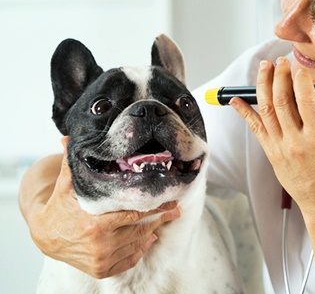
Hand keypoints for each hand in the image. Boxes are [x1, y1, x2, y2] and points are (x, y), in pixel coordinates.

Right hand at [28, 137, 180, 278]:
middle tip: (176, 210)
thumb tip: (68, 137)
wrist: (44, 237)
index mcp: (96, 223)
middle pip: (140, 230)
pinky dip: (139, 251)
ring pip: (136, 245)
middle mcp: (101, 244)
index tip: (172, 202)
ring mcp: (101, 258)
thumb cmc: (59, 208)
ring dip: (151, 233)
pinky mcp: (100, 270)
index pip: (135, 215)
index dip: (156, 208)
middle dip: (160, 219)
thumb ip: (72, 164)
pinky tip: (147, 239)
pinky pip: (128, 261)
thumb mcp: (66, 185)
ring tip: (162, 221)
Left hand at [230, 57, 314, 211]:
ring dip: (262, 86)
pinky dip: (244, 111)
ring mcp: (280, 148)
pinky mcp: (271, 153)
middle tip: (280, 62)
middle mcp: (296, 141)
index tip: (298, 68)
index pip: (305, 99)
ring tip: (264, 69)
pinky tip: (236, 99)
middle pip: (282, 101)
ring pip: (266, 110)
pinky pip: (255, 128)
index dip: (299, 79)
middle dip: (279, 76)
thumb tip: (305, 95)